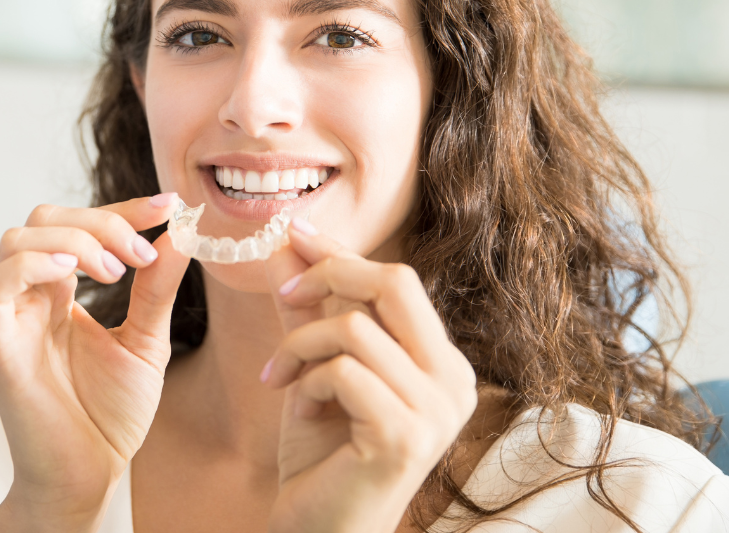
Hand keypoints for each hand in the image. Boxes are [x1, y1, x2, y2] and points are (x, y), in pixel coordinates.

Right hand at [0, 195, 188, 532]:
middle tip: (140, 254)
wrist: (90, 475)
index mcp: (61, 292)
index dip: (122, 208)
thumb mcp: (146, 341)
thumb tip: (179, 234)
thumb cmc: (110, 414)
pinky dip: (31, 265)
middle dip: (100, 221)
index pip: (81, 225)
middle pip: (43, 219)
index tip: (168, 206)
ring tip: (115, 272)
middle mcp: (30, 297)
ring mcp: (10, 318)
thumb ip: (156, 289)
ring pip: (15, 239)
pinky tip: (73, 275)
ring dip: (73, 240)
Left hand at [262, 221, 477, 532]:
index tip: (294, 232)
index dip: (342, 253)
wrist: (319, 529)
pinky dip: (307, 382)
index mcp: (441, 361)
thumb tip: (286, 244)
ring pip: (355, 327)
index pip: (397, 281)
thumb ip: (307, 309)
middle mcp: (454, 381)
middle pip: (395, 282)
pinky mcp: (406, 435)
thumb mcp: (315, 366)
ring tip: (281, 378)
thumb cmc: (322, 452)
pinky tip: (299, 411)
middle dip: (329, 274)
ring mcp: (437, 410)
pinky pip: (343, 370)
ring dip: (301, 345)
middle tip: (285, 294)